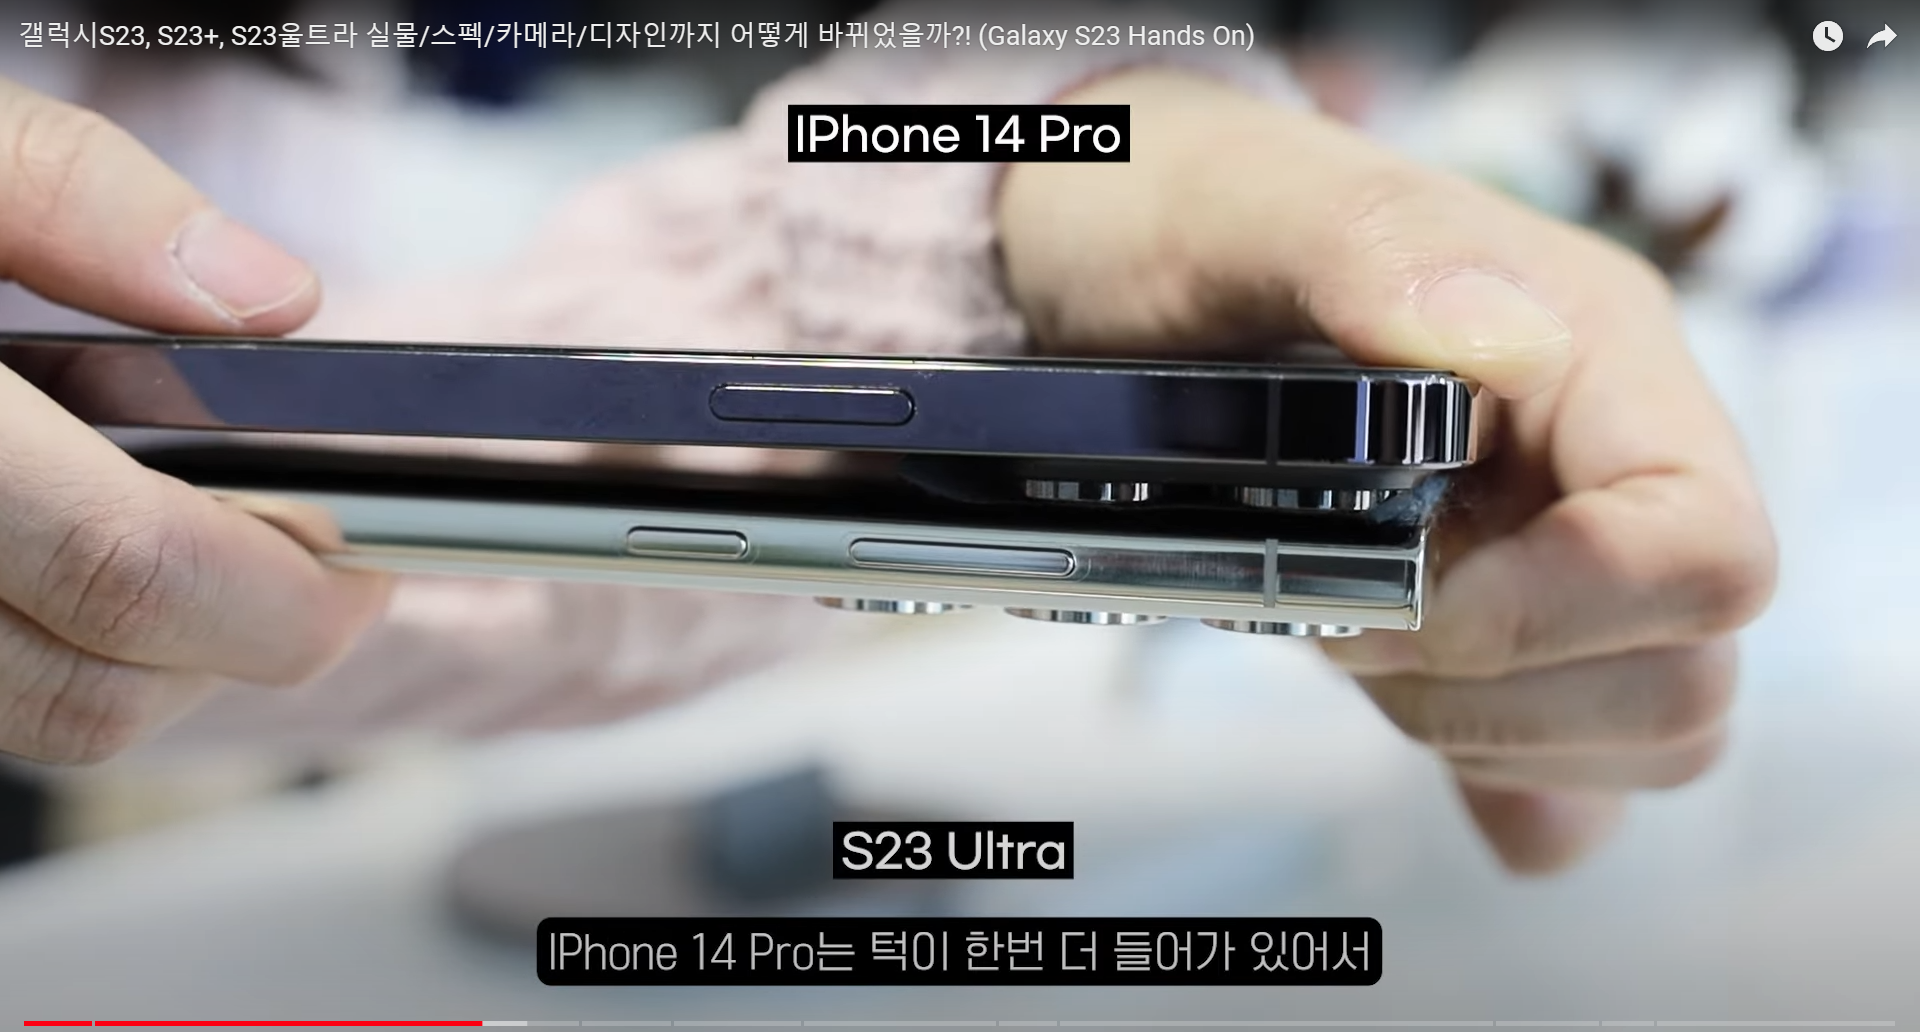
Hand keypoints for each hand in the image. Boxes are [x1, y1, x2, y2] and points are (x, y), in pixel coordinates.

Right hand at [0, 78, 390, 762]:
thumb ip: (78, 198)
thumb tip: (270, 300)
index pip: (124, 569)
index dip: (282, 588)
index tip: (371, 550)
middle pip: (99, 688)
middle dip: (254, 639)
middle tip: (331, 557)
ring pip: (47, 718)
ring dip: (177, 661)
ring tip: (235, 553)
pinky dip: (80, 655)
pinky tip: (114, 566)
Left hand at [997, 70, 1775, 873]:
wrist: (1115, 253)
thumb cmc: (1178, 219)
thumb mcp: (1236, 210)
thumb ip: (1370, 252)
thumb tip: (1494, 335)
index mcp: (1592, 347)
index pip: (1706, 544)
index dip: (1564, 609)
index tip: (1404, 590)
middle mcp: (1604, 462)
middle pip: (1682, 676)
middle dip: (1490, 686)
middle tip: (1341, 609)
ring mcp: (1564, 557)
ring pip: (1641, 736)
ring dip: (1470, 726)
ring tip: (1346, 628)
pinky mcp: (1503, 642)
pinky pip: (1564, 773)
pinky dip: (1485, 772)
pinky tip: (1396, 697)